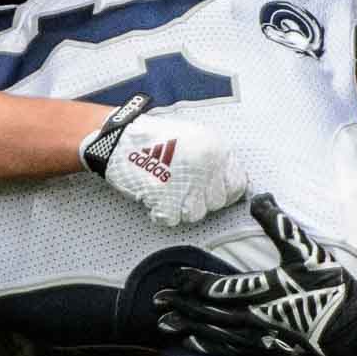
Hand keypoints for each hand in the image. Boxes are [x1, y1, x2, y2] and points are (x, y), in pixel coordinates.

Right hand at [80, 94, 247, 226]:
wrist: (119, 137)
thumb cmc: (154, 138)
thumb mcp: (194, 137)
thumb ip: (213, 159)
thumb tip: (225, 183)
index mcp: (216, 148)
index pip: (237, 185)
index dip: (222, 191)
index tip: (209, 191)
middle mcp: (207, 165)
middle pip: (215, 202)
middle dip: (199, 200)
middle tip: (181, 189)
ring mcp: (188, 182)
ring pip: (195, 214)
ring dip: (180, 208)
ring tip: (166, 191)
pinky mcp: (167, 196)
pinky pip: (172, 218)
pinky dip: (161, 212)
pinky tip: (154, 197)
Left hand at [156, 193, 356, 355]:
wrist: (355, 328)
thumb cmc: (331, 287)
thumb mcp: (307, 250)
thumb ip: (280, 224)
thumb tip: (259, 197)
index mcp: (263, 290)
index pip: (218, 287)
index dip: (194, 282)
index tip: (175, 277)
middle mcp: (256, 316)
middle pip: (209, 311)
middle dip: (182, 305)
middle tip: (157, 301)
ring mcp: (260, 336)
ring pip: (214, 332)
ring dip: (188, 326)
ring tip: (164, 324)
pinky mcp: (266, 349)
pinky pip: (228, 349)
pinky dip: (206, 346)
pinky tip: (192, 344)